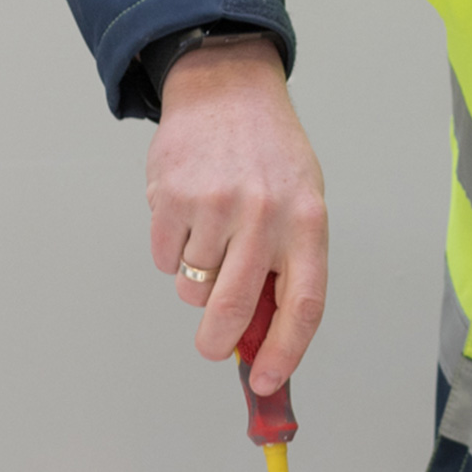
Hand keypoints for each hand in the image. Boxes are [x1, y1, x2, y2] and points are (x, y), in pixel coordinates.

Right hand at [144, 38, 326, 391]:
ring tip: (211, 236)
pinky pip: (164, 259)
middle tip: (211, 347)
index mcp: (307, 223)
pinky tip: (187, 216)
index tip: (267, 381)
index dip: (285, 353)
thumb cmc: (270, 157)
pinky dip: (172, 252)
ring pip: (193, 287)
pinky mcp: (171, 198)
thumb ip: (286, 266)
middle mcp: (264, 216)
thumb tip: (259, 338)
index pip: (303, 307)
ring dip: (196, 280)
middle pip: (233, 310)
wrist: (227, 89)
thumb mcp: (301, 203)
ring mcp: (215, 206)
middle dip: (217, 343)